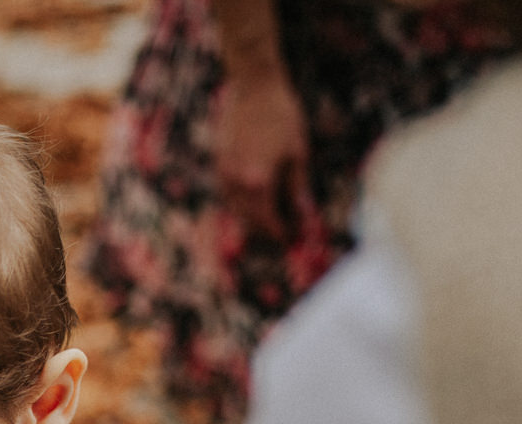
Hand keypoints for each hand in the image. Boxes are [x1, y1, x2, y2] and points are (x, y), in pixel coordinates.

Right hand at [212, 71, 311, 240]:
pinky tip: (253, 201)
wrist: (253, 85)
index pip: (268, 220)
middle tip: (282, 234)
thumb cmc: (282, 114)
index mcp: (258, 182)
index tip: (292, 240)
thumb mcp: (298, 151)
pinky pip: (227, 194)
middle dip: (265, 231)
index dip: (281, 233)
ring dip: (251, 219)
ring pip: (234, 209)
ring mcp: (223, 172)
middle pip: (248, 220)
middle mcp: (236, 182)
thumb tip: (303, 215)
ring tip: (268, 221)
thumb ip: (298, 187)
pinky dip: (240, 203)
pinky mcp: (218, 162)